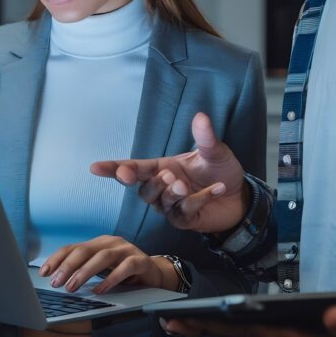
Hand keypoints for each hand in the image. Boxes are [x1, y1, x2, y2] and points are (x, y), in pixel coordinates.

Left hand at [39, 236, 179, 293]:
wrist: (154, 274)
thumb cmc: (123, 273)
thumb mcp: (101, 271)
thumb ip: (84, 271)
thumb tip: (59, 282)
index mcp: (98, 244)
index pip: (73, 247)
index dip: (57, 259)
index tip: (44, 272)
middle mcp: (110, 243)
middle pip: (85, 250)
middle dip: (67, 266)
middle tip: (56, 282)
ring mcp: (126, 250)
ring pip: (102, 257)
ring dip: (84, 272)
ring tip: (72, 287)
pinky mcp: (140, 260)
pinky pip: (125, 267)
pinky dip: (111, 279)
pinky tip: (100, 290)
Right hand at [91, 112, 248, 232]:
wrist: (240, 195)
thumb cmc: (220, 171)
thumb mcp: (215, 151)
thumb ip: (205, 138)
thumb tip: (201, 116)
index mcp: (162, 167)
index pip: (133, 168)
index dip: (113, 168)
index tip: (96, 167)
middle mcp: (162, 188)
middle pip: (144, 190)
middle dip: (150, 183)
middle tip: (165, 175)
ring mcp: (172, 206)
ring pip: (160, 203)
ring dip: (171, 193)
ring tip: (184, 185)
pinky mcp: (185, 220)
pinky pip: (184, 212)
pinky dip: (200, 199)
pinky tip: (217, 189)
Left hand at [164, 307, 335, 336]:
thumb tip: (332, 312)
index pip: (250, 332)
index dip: (216, 323)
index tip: (182, 318)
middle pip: (242, 335)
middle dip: (206, 325)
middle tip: (167, 318)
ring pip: (253, 336)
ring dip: (222, 326)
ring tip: (189, 316)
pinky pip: (267, 336)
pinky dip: (245, 326)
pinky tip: (232, 319)